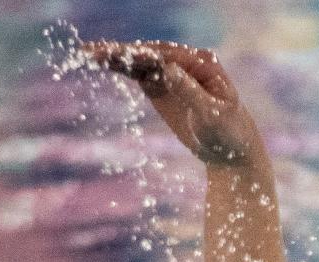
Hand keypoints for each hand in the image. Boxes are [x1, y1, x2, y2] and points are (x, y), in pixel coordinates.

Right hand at [83, 40, 264, 168]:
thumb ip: (190, 91)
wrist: (230, 152)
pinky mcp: (161, 87)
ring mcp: (170, 73)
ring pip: (139, 62)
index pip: (167, 55)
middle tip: (94, 52)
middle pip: (149, 54)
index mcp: (201, 63)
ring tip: (88, 54)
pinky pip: (137, 74)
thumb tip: (168, 68)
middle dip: (122, 53)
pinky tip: (100, 62)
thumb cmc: (228, 134)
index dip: (144, 55)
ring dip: (115, 57)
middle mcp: (184, 62)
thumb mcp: (211, 115)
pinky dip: (120, 68)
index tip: (124, 56)